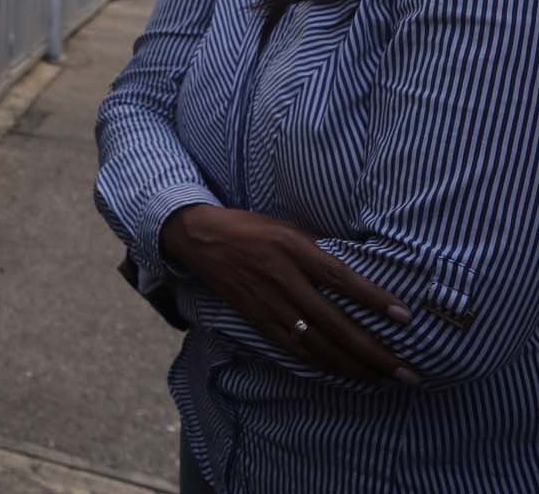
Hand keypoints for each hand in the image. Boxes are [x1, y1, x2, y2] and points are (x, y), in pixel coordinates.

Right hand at [161, 204, 416, 383]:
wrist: (200, 238)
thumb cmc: (250, 228)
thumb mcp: (287, 227)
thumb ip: (319, 250)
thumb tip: (358, 271)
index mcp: (294, 249)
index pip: (341, 278)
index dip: (374, 299)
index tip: (406, 317)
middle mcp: (283, 279)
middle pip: (335, 323)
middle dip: (374, 352)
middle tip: (407, 372)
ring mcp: (269, 303)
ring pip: (317, 344)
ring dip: (352, 366)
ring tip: (382, 379)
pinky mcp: (257, 319)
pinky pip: (293, 348)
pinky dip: (320, 363)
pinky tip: (341, 372)